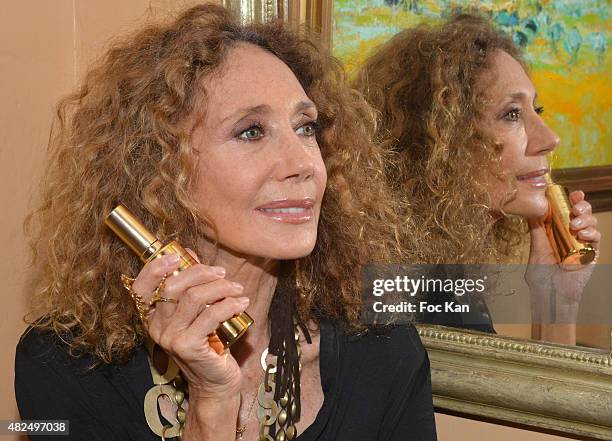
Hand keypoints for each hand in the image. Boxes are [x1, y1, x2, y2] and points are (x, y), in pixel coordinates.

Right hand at [131, 248, 248, 398]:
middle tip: (222, 273)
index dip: (154, 268)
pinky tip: (241, 303)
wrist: (216, 381)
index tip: (176, 256)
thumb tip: (189, 254)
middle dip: (200, 272)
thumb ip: (190, 286)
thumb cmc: (208, 343)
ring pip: (193, 298)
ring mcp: (171, 338)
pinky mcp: (188, 346)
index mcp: (153, 317)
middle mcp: (156, 328)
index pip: (141, 288)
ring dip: (220, 287)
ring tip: (237, 288)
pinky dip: (229, 304)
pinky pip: (210, 315)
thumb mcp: (196, 313)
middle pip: (172, 286)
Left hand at [525, 191, 600, 321]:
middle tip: (575, 206)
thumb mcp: (536, 249)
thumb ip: (537, 230)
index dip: (570, 200)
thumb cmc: (540, 276)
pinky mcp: (591, 254)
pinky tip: (583, 234)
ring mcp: (582, 243)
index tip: (571, 193)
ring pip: (591, 222)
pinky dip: (591, 233)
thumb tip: (532, 210)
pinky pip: (596, 238)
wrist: (550, 295)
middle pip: (581, 213)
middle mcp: (570, 234)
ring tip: (575, 224)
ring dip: (586, 219)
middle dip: (581, 205)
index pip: (565, 210)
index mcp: (556, 231)